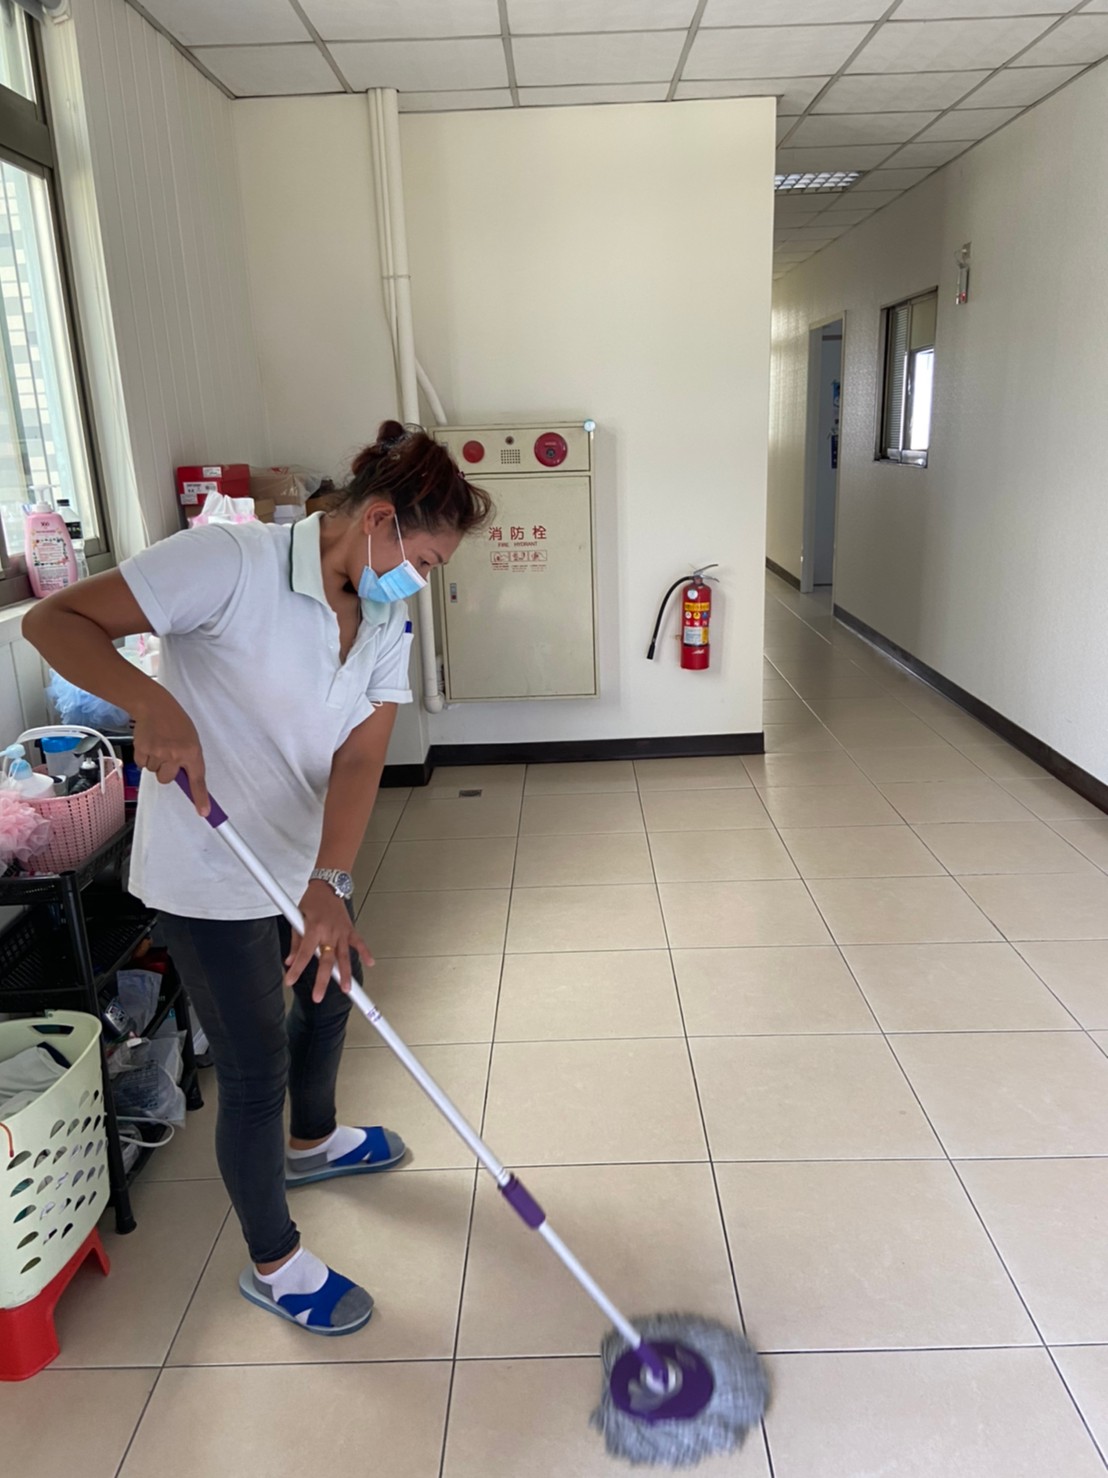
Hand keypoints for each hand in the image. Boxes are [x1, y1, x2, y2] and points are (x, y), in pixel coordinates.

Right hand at [132, 689, 208, 815]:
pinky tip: (148, 742)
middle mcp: (176, 755)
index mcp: (192, 752)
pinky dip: (143, 756)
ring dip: (155, 761)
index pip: (198, 780)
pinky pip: (141, 764)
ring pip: (154, 771)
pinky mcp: (143, 750)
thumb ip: (188, 758)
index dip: (200, 797)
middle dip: (165, 771)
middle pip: (167, 779)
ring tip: (158, 743)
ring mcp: (158, 753)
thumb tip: (184, 778)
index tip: (204, 812)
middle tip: (167, 754)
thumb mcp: (190, 739)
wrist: (154, 705)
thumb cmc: (175, 721)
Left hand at [286, 881, 373, 1001]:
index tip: (290, 981)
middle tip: (318, 997)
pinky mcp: (350, 929)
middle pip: (326, 961)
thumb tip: (290, 960)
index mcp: (314, 929)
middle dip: (323, 981)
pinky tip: (370, 963)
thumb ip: (296, 940)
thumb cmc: (312, 900)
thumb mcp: (298, 917)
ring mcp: (342, 932)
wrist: (328, 886)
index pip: (304, 954)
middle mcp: (329, 932)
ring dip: (345, 974)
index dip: (296, 969)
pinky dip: (365, 953)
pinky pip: (359, 943)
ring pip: (344, 956)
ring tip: (347, 989)